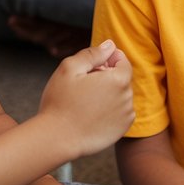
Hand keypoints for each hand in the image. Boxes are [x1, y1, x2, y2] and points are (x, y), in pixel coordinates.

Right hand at [37, 41, 134, 158]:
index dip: (107, 59)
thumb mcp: (70, 68)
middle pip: (121, 78)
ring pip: (120, 96)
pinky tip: (91, 114)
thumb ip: (93, 54)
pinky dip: (110, 110)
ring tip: (85, 101)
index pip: (122, 61)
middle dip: (106, 77)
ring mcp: (125, 115)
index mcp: (118, 79)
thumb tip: (110, 45)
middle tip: (82, 85)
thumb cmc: (60, 102)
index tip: (91, 66)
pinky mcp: (121, 129)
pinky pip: (120, 112)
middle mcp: (127, 97)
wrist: (56, 139)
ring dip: (108, 94)